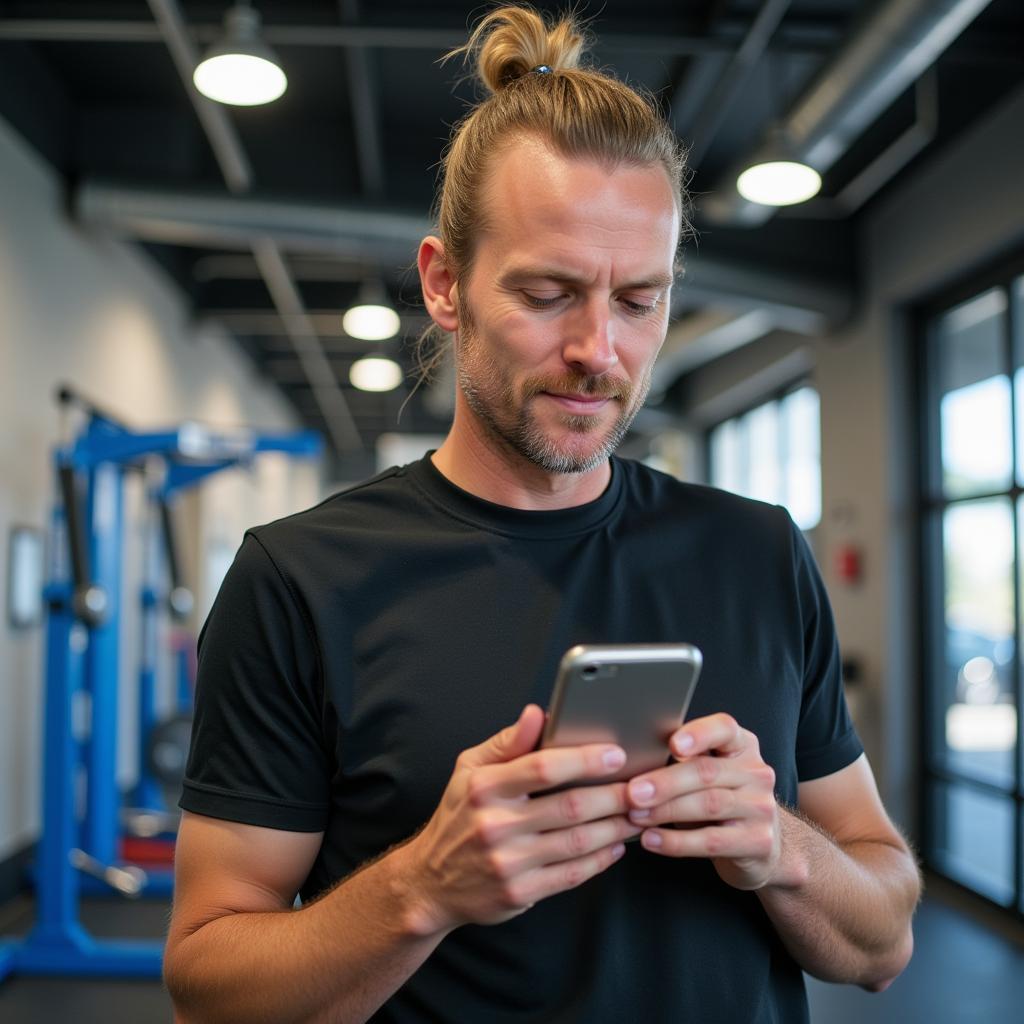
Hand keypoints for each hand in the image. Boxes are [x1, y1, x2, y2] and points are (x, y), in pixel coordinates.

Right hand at [403, 705, 641, 934]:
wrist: (430, 882)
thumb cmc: (458, 816)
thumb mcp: (469, 769)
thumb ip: (508, 741)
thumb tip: (539, 713)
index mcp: (484, 787)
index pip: (543, 768)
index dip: (585, 759)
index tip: (616, 753)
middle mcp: (496, 824)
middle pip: (570, 807)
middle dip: (614, 796)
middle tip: (643, 786)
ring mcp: (509, 862)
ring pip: (578, 841)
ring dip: (616, 827)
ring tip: (638, 814)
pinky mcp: (520, 892)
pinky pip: (572, 874)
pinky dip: (601, 859)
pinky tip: (616, 846)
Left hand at [626, 713, 780, 889]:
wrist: (761, 845)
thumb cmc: (718, 800)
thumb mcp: (705, 774)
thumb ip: (681, 761)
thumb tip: (628, 758)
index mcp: (741, 745)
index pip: (724, 729)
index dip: (698, 734)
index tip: (672, 744)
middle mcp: (756, 772)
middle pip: (706, 771)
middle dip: (665, 782)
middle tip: (633, 791)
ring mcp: (760, 807)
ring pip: (708, 804)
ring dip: (665, 810)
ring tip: (635, 815)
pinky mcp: (758, 842)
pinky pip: (711, 840)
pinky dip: (676, 841)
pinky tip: (651, 839)